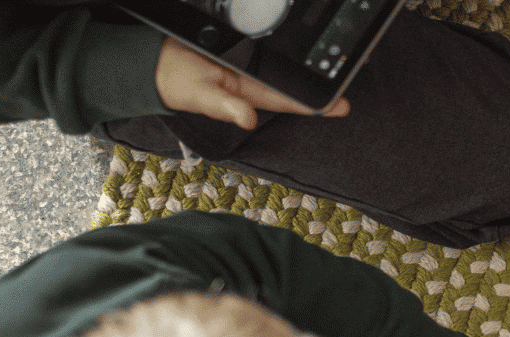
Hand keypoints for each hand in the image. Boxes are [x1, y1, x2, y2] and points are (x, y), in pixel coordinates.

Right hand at [155, 37, 347, 128]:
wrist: (157, 65)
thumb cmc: (178, 83)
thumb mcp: (200, 95)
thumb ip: (224, 107)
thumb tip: (247, 119)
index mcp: (250, 93)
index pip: (289, 101)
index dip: (316, 106)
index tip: (343, 105)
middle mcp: (254, 81)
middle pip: (295, 83)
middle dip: (322, 82)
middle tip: (352, 72)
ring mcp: (249, 66)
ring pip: (285, 68)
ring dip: (308, 67)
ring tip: (336, 59)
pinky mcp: (241, 50)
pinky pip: (269, 52)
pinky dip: (286, 50)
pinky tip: (302, 44)